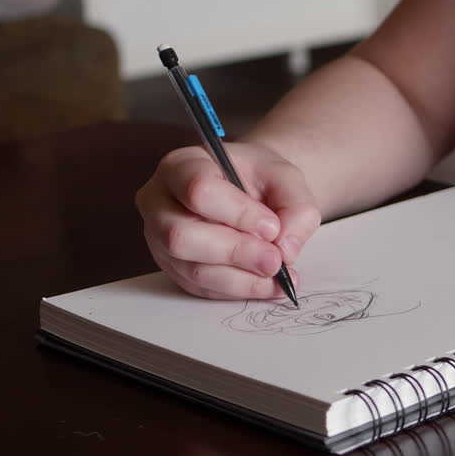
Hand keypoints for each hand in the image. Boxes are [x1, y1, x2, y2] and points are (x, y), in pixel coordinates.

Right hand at [135, 142, 321, 299]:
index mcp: (182, 166)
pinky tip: (267, 285)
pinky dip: (239, 289)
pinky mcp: (174, 267)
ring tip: (278, 275)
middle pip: (182, 236)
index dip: (238, 214)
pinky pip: (201, 288)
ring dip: (241, 278)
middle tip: (276, 260)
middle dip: (236, 252)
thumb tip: (285, 250)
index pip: (198, 190)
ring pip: (192, 269)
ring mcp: (160, 239)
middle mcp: (159, 202)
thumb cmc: (260, 178)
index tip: (271, 226)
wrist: (253, 191)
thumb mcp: (287, 179)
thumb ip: (295, 208)